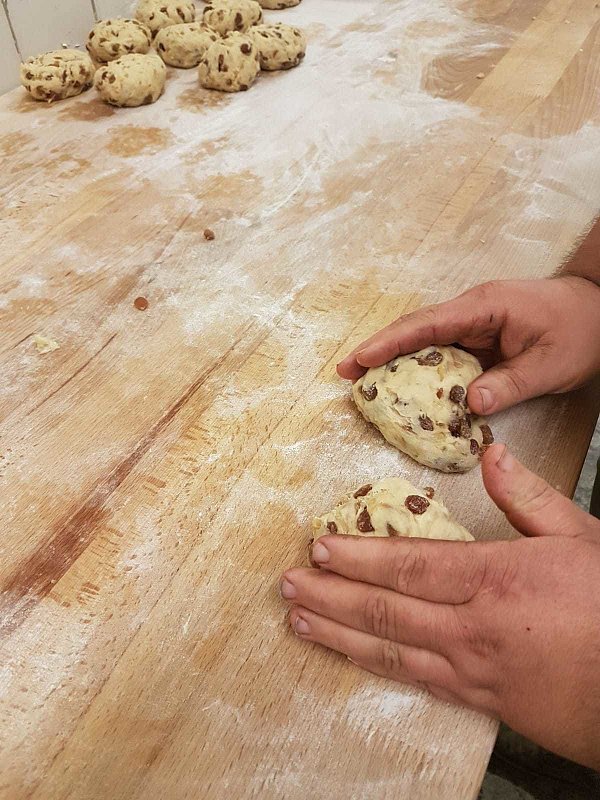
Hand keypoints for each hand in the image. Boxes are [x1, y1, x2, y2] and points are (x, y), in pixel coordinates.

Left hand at [280, 445, 599, 769]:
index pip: (407, 565)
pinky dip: (376, 668)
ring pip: (389, 651)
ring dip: (337, 634)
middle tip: (288, 584)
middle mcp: (471, 628)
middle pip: (383, 610)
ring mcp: (472, 670)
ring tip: (298, 620)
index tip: (319, 546)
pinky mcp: (481, 700)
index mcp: (493, 579)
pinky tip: (353, 658)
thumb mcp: (580, 538)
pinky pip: (416, 681)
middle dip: (329, 594)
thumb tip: (493, 456)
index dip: (357, 556)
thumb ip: (529, 498)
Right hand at [337, 277, 599, 414]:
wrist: (599, 311)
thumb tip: (470, 404)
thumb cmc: (579, 329)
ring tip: (363, 383)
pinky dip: (420, 369)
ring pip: (424, 341)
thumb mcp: (550, 364)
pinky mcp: (477, 337)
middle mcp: (471, 311)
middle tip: (346, 373)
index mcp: (485, 307)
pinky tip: (406, 389)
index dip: (391, 341)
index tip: (361, 357)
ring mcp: (473, 323)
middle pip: (415, 329)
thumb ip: (510, 385)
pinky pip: (441, 353)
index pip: (428, 324)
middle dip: (379, 350)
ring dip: (394, 360)